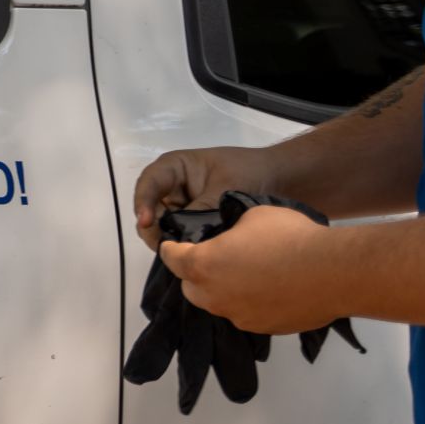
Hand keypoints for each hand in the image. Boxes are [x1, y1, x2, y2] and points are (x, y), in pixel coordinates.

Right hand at [132, 147, 274, 249]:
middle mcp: (172, 188)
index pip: (150, 183)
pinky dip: (182, 245)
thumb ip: (202, 208)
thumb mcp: (227, 186)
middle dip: (154, 228)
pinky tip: (192, 255)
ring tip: (182, 253)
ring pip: (162, 226)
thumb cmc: (252, 171)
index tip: (146, 223)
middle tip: (166, 247)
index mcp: (175, 168)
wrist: (281, 179)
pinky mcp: (192, 223)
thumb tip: (183, 236)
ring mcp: (181, 207)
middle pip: (150, 209)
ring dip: (168, 239)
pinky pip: (179, 235)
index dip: (143, 202)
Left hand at [157, 206, 350, 334]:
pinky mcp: (261, 327)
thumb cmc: (291, 237)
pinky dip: (250, 303)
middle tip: (215, 259)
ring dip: (224, 290)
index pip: (172, 258)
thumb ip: (232, 227)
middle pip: (191, 287)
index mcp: (203, 264)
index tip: (172, 246)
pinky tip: (270, 290)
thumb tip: (234, 234)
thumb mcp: (254, 216)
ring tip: (248, 275)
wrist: (333, 271)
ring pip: (218, 303)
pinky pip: (246, 314)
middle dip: (196, 274)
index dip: (171, 249)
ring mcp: (237, 315)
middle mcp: (213, 295)